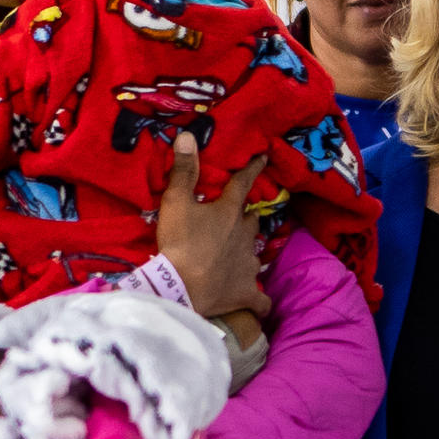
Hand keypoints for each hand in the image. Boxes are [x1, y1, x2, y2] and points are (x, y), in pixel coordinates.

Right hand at [156, 145, 266, 322]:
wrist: (180, 287)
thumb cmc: (178, 243)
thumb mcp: (175, 203)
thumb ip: (183, 171)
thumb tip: (189, 135)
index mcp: (229, 212)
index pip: (244, 184)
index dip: (253, 169)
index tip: (263, 158)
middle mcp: (245, 235)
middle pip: (252, 221)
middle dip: (246, 218)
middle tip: (236, 219)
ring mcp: (249, 265)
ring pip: (254, 254)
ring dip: (247, 252)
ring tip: (237, 256)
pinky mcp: (247, 292)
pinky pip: (261, 299)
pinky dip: (261, 300)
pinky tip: (260, 302)